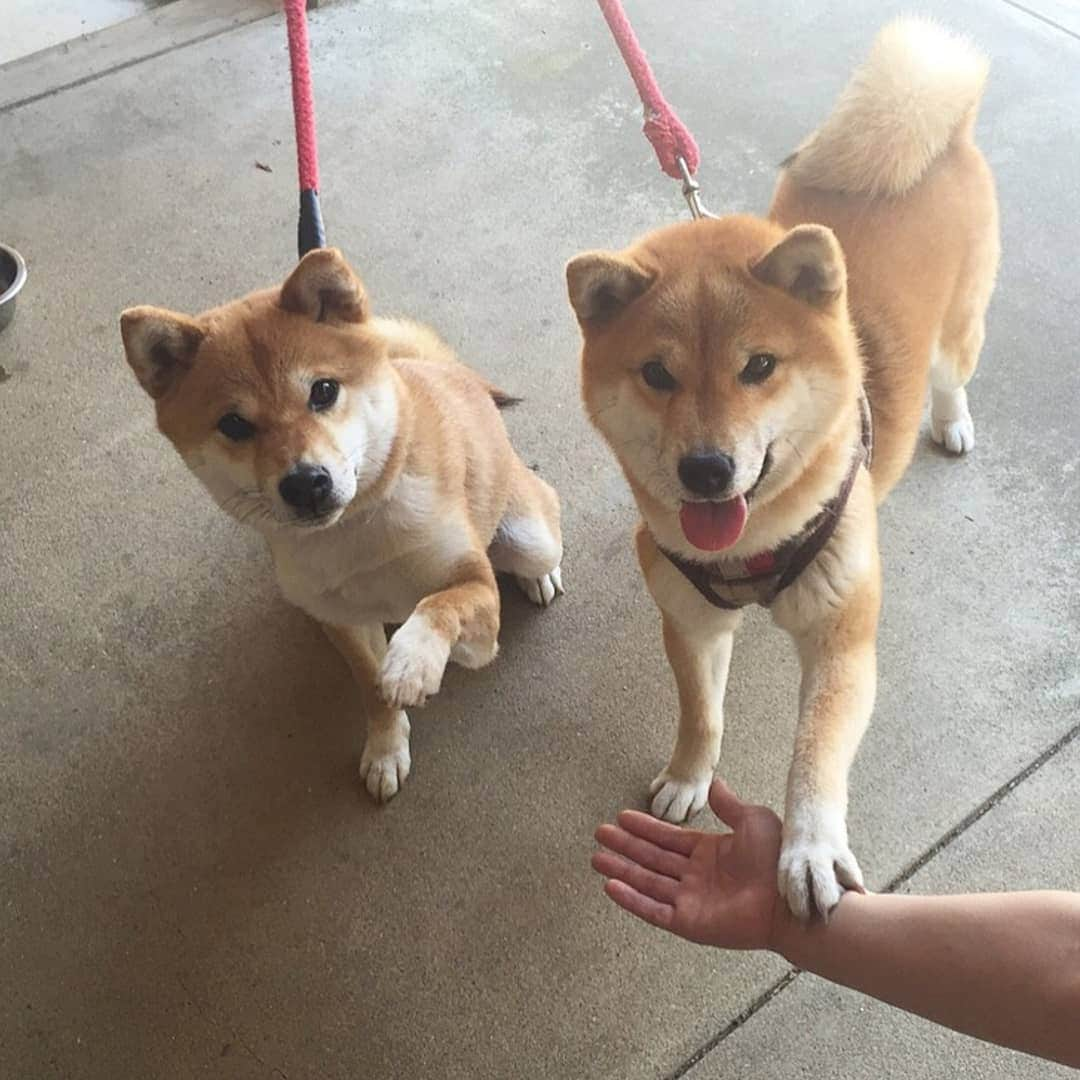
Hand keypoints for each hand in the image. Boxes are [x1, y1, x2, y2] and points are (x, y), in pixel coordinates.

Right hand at [592, 780, 785, 949]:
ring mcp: (691, 900)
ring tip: (596, 858)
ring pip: (647, 882)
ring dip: (622, 869)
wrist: (789, 900)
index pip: (668, 839)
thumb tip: (715, 784)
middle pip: (652, 858)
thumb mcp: (752, 821)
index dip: (645, 827)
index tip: (622, 817)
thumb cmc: (776, 861)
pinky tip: (611, 886)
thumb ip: (729, 806)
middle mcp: (695, 876)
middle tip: (600, 834)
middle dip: (625, 845)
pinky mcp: (689, 922)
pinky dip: (632, 899)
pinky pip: (653, 910)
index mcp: (709, 853)